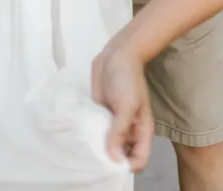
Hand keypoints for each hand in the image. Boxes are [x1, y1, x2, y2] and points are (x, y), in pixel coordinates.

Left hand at [92, 40, 153, 171]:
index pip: (139, 160)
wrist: (116, 55)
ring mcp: (114, 125)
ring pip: (107, 148)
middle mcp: (128, 132)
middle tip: (94, 160)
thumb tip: (113, 159)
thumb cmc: (127, 78)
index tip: (111, 164)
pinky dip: (90, 139)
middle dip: (110, 162)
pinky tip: (81, 140)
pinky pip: (96, 135)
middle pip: (122, 157)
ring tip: (85, 151)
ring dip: (98, 151)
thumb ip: (120, 132)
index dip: (127, 166)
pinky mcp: (101, 117)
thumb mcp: (127, 105)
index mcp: (141, 130)